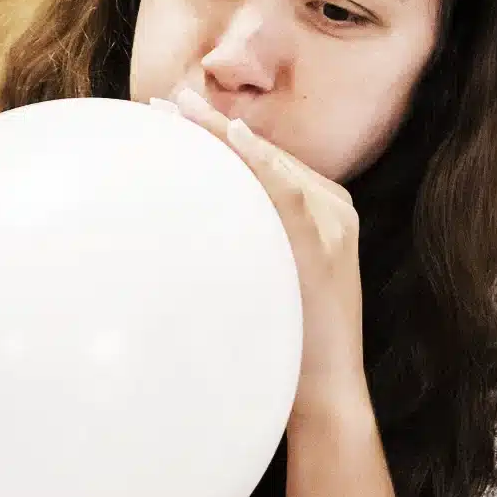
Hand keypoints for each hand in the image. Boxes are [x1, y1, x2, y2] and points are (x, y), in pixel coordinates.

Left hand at [156, 91, 368, 413]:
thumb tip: (190, 223)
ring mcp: (333, 224)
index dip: (219, 134)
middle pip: (266, 155)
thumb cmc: (283, 342)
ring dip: (222, 134)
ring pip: (273, 165)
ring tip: (177, 110)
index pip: (266, 161)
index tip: (172, 112)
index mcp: (323, 211)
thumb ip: (248, 241)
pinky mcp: (324, 246)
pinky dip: (258, 163)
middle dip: (212, 127)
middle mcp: (334, 209)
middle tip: (162, 101)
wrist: (324, 395)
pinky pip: (287, 193)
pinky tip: (232, 137)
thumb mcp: (264, 279)